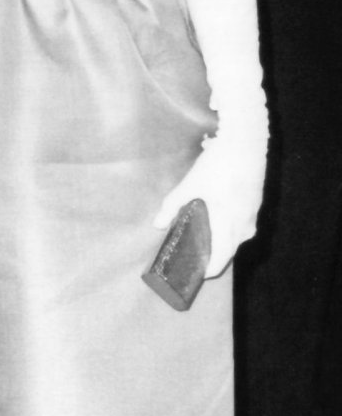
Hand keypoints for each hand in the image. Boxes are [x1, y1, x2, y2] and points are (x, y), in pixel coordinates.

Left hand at [154, 131, 265, 276]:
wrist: (246, 141)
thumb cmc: (217, 165)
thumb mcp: (190, 185)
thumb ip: (172, 205)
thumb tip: (158, 224)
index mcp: (228, 223)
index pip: (221, 258)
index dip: (209, 270)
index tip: (198, 274)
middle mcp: (245, 224)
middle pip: (230, 250)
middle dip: (215, 257)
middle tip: (198, 257)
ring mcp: (253, 213)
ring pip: (239, 237)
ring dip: (224, 241)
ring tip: (206, 238)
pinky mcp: (256, 202)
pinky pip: (244, 224)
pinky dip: (231, 228)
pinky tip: (219, 219)